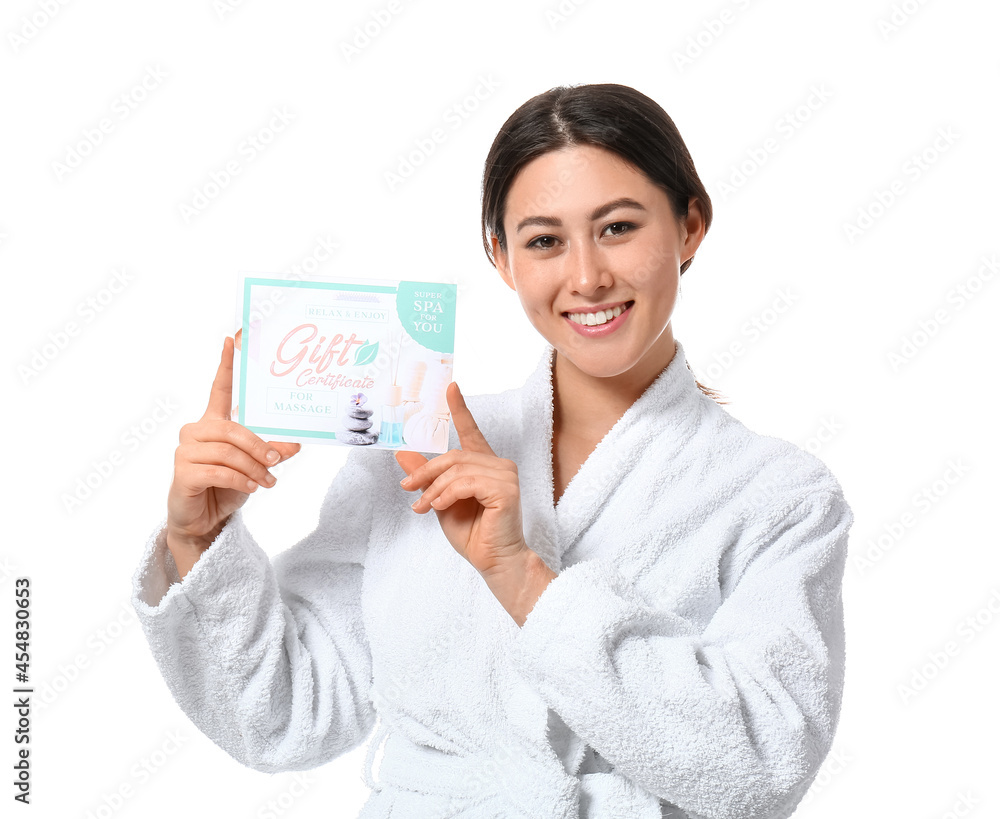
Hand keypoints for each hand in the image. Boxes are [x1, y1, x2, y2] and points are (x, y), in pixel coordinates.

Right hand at [166, 336, 300, 573]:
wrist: (204, 521)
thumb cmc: (227, 488)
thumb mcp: (256, 468)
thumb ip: (272, 451)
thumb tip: (297, 443)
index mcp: (212, 423)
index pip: (220, 389)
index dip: (225, 364)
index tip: (230, 339)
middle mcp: (195, 431)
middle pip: (232, 428)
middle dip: (259, 446)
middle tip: (278, 460)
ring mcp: (186, 451)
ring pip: (228, 451)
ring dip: (254, 468)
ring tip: (268, 481)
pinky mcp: (182, 472)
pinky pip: (219, 471)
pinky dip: (240, 479)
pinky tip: (252, 487)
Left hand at [395, 382, 527, 577]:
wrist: (493, 561)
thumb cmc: (473, 534)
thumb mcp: (439, 501)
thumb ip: (426, 477)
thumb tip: (402, 454)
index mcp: (484, 465)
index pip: (471, 431)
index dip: (460, 409)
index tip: (450, 387)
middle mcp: (498, 465)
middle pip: (453, 455)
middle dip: (426, 472)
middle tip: (407, 488)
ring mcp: (506, 476)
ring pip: (457, 470)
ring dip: (433, 489)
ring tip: (423, 507)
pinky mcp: (507, 489)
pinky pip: (466, 483)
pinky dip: (446, 495)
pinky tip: (440, 508)